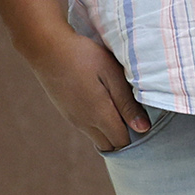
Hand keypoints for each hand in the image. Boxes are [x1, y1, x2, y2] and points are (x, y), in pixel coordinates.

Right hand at [23, 26, 148, 153]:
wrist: (47, 48)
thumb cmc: (85, 57)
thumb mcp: (112, 75)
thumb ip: (127, 103)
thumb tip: (143, 129)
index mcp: (98, 115)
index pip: (122, 142)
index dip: (137, 137)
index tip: (146, 122)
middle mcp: (84, 123)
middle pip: (110, 145)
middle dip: (125, 138)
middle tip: (136, 117)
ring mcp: (72, 119)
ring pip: (98, 138)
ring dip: (111, 131)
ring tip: (122, 108)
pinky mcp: (66, 112)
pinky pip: (87, 128)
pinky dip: (99, 124)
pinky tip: (105, 103)